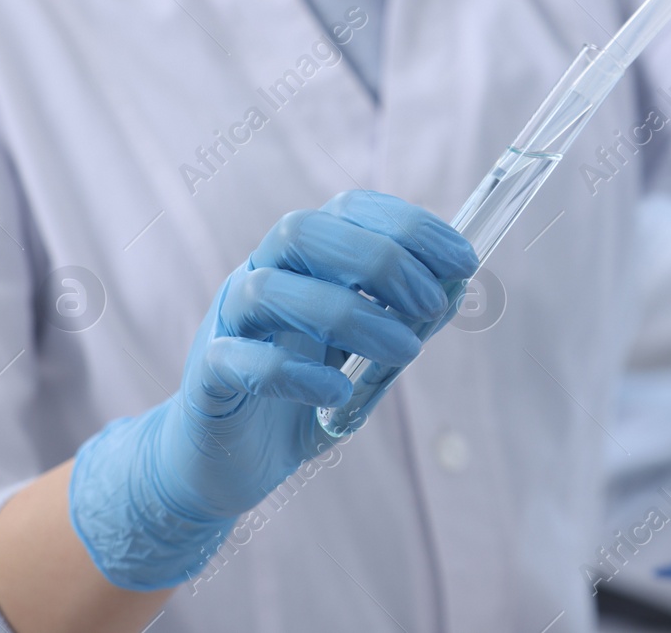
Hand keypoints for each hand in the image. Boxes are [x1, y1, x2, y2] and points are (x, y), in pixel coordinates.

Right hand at [68, 191, 476, 590]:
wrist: (226, 461)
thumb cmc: (304, 394)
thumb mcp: (368, 355)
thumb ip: (407, 321)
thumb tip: (457, 288)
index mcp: (303, 260)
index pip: (350, 209)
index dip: (410, 225)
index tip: (463, 261)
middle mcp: (261, 276)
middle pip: (304, 231)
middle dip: (380, 260)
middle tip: (431, 304)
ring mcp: (227, 322)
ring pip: (268, 289)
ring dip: (350, 315)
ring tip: (406, 351)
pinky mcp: (207, 377)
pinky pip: (239, 358)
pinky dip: (295, 373)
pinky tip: (338, 391)